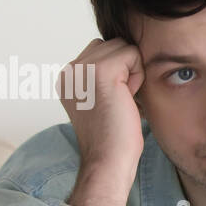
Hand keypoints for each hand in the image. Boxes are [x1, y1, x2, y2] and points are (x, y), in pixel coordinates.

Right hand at [56, 37, 146, 176]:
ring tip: (124, 98)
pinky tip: (129, 97)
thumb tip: (127, 58)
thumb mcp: (101, 102)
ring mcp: (82, 69)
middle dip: (125, 69)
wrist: (108, 160)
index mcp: (68, 78)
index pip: (100, 52)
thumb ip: (103, 79)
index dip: (118, 73)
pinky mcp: (100, 71)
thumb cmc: (113, 139)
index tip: (114, 100)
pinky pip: (132, 54)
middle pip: (111, 45)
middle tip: (121, 99)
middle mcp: (70, 71)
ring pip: (122, 46)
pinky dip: (138, 75)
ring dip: (132, 71)